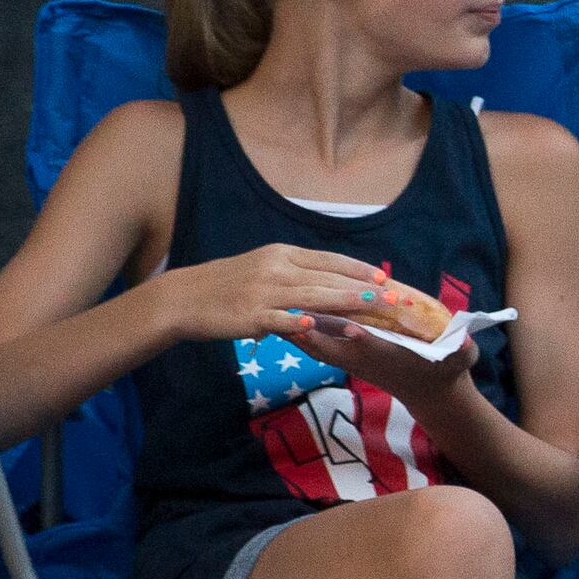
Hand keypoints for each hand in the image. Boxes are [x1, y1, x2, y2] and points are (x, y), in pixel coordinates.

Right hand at [166, 245, 389, 346]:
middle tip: (394, 298)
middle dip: (365, 288)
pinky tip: (316, 323)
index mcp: (282, 254)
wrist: (183, 297)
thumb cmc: (228, 285)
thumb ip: (295, 274)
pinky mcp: (250, 314)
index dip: (359, 269)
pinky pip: (279, 318)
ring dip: (345, 302)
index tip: (385, 277)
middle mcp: (276, 268)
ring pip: (312, 295)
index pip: (329, 260)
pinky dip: (297, 320)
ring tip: (372, 307)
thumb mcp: (264, 268)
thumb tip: (330, 282)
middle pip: (328, 278)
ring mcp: (263, 291)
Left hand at [281, 308, 478, 411]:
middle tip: (290, 311)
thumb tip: (466, 340)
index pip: (372, 347)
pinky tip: (288, 318)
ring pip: (319, 347)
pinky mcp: (347, 359)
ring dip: (299, 331)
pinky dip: (303, 334)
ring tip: (278, 310)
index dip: (357, 337)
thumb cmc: (445, 369)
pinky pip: (318, 347)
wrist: (432, 392)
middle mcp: (366, 360)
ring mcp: (353, 361)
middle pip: (332, 347)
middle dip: (312, 331)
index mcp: (392, 356)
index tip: (345, 325)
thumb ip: (461, 350)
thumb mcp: (459, 359)